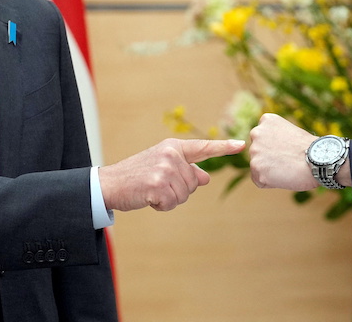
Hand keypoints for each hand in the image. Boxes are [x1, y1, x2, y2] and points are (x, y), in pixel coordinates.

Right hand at [99, 138, 244, 211]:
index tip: (242, 145)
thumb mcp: (162, 167)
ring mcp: (165, 169)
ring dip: (169, 199)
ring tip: (151, 191)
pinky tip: (148, 198)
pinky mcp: (158, 185)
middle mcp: (171, 155)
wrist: (109, 183)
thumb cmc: (137, 175)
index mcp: (173, 147)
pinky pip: (172, 203)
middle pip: (193, 182)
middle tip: (157, 185)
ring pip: (184, 195)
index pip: (202, 147)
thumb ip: (185, 169)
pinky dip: (162, 206)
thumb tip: (205, 177)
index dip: (223, 147)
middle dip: (178, 190)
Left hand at [249, 113, 321, 190]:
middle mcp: (256, 132)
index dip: (276, 148)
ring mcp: (255, 151)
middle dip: (270, 159)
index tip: (289, 149)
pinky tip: (283, 176)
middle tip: (288, 160)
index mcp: (266, 120)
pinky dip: (270, 182)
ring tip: (287, 168)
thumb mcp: (290, 132)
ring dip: (270, 171)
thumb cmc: (310, 149)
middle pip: (258, 152)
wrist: (318, 160)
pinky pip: (259, 180)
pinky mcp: (256, 168)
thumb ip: (274, 137)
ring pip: (258, 167)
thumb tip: (268, 151)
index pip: (262, 139)